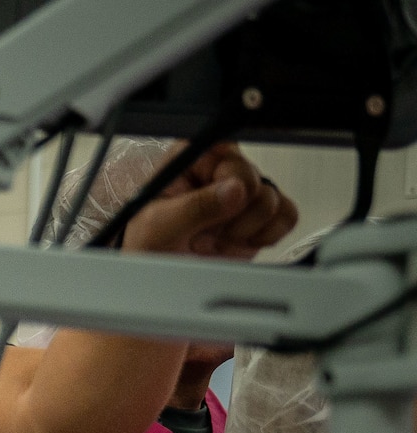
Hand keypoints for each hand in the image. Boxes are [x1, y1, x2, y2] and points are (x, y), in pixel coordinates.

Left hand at [123, 141, 296, 258]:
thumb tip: (235, 189)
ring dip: (247, 228)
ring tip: (219, 239)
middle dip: (236, 214)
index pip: (231, 155)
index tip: (217, 204)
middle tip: (210, 230)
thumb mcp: (159, 224)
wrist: (156, 277)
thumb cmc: (145, 245)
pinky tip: (241, 243)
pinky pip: (287, 216)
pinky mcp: (257, 218)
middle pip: (256, 180)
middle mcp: (220, 173)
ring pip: (273, 199)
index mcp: (193, 160)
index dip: (230, 182)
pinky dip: (268, 235)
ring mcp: (241, 196)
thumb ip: (195, 206)